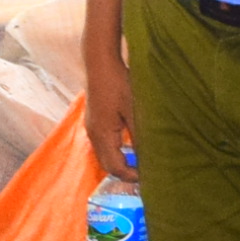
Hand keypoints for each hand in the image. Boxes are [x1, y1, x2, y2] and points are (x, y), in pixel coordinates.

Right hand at [84, 47, 135, 181]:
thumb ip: (140, 136)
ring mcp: (91, 128)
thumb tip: (148, 157)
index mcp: (102, 135)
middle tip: (145, 172)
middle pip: (107, 165)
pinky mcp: (93, 121)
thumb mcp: (134, 110)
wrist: (100, 63)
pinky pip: (103, 145)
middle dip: (124, 172)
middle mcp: (93, 135)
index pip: (114, 167)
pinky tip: (129, 145)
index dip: (130, 176)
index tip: (147, 177)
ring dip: (120, 161)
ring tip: (139, 161)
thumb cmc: (118, 83)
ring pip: (104, 155)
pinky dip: (115, 151)